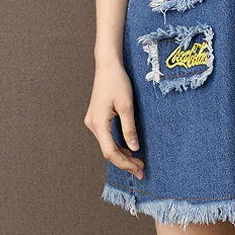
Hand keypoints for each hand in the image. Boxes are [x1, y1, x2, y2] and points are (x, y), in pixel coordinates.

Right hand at [84, 58, 144, 179]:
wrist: (107, 65)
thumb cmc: (117, 81)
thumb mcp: (126, 105)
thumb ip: (129, 128)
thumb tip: (134, 149)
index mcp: (98, 123)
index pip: (110, 152)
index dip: (125, 163)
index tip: (139, 168)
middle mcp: (92, 124)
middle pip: (108, 151)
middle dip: (125, 161)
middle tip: (141, 169)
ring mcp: (93, 121)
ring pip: (107, 144)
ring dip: (122, 154)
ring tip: (137, 162)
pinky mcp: (97, 117)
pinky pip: (106, 136)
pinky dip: (117, 144)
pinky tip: (128, 149)